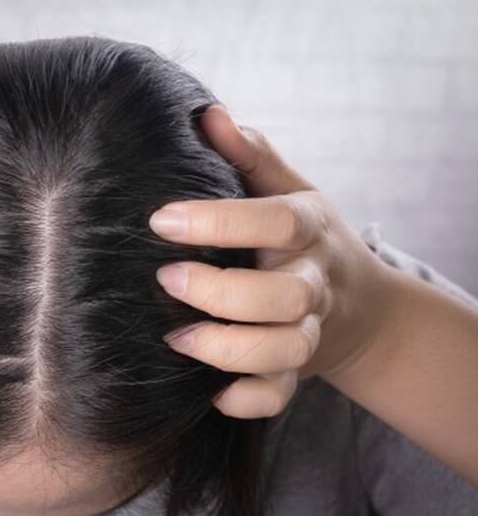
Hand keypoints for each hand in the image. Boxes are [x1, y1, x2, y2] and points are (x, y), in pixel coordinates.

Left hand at [150, 105, 390, 418]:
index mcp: (308, 230)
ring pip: (284, 352)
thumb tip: (207, 115)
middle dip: (221, 293)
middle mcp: (312, 283)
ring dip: (228, 350)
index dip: (219, 221)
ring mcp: (308, 332)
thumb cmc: (303, 239)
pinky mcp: (298, 372)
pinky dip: (246, 400)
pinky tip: (208, 389)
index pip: (276, 222)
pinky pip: (279, 397)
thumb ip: (250, 156)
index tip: (160, 219)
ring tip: (174, 337)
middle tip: (165, 279)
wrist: (356, 303)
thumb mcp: (288, 189)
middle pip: (284, 298)